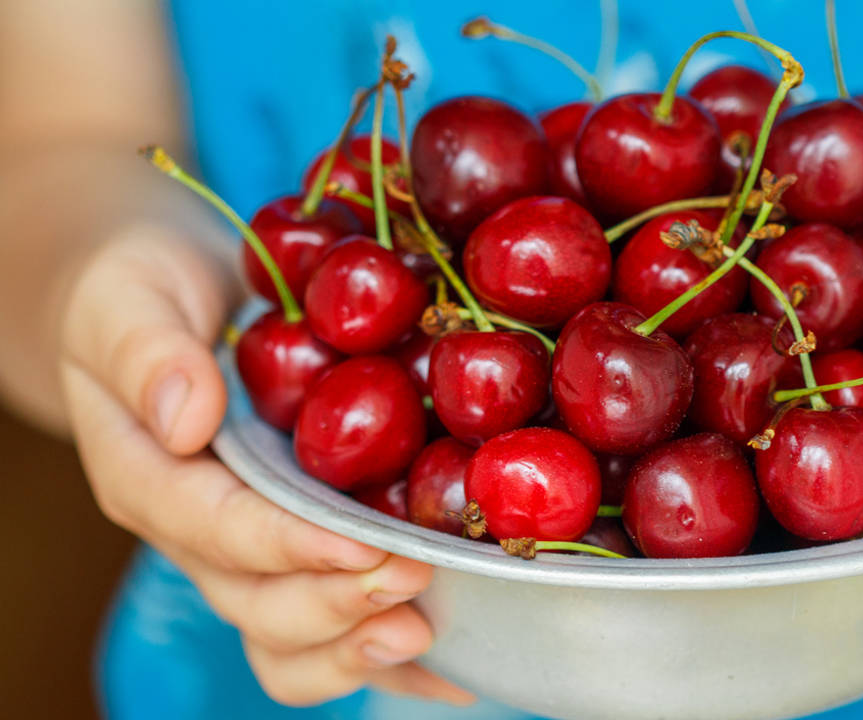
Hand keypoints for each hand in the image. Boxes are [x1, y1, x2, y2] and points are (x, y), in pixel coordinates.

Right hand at [59, 225, 472, 706]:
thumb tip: (188, 417)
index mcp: (147, 476)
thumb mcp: (128, 296)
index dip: (288, 545)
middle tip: (414, 579)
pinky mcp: (294, 550)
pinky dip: (383, 656)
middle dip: (336, 601)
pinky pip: (327, 629)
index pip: (214, 528)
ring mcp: (245, 552)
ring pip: (285, 638)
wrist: (157, 304)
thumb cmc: (141, 289)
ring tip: (425, 633)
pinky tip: (451, 665)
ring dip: (353, 646)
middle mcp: (197, 533)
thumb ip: (147, 351)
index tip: (360, 545)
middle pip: (257, 600)